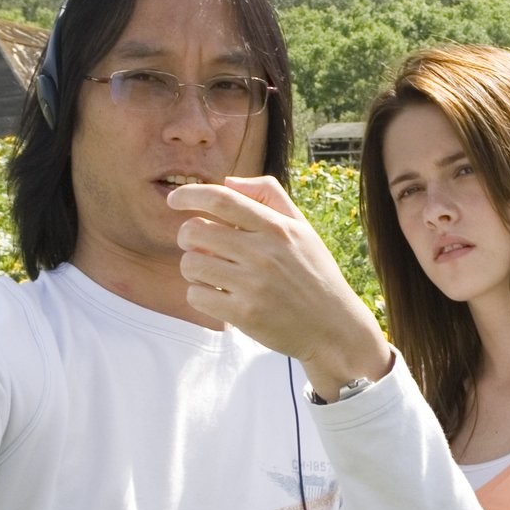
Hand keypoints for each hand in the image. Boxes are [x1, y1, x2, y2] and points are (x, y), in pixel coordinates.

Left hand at [169, 177, 388, 390]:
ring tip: (213, 275)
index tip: (174, 199)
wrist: (335, 328)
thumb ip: (270, 197)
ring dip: (193, 268)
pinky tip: (219, 297)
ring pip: (191, 264)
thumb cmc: (315, 275)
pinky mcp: (244, 314)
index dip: (190, 194)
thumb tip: (228, 181)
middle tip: (200, 247)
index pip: (222, 199)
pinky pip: (196, 295)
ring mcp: (253, 284)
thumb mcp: (303, 229)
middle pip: (195, 231)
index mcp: (277, 228)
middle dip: (187, 237)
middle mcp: (264, 253)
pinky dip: (200, 295)